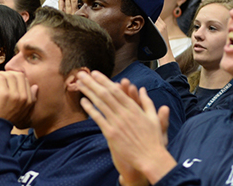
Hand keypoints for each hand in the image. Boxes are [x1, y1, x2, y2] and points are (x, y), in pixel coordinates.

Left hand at [0, 71, 37, 122]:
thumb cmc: (8, 118)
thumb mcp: (24, 110)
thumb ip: (31, 98)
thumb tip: (35, 86)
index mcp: (29, 100)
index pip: (25, 81)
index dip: (17, 76)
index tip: (9, 76)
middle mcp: (24, 97)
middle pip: (19, 76)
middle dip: (11, 73)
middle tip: (3, 74)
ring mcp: (14, 95)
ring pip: (10, 75)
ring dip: (2, 73)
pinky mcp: (4, 94)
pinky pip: (1, 78)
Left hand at [76, 71, 171, 185]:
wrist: (150, 158)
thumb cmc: (153, 139)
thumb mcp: (153, 118)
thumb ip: (147, 102)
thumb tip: (142, 89)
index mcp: (134, 108)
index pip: (116, 90)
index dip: (104, 81)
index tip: (95, 73)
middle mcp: (124, 113)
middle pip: (105, 94)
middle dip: (92, 83)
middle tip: (81, 74)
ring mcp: (117, 123)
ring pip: (100, 104)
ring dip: (88, 92)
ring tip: (79, 84)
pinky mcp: (111, 134)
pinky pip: (98, 119)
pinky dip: (90, 109)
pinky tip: (83, 102)